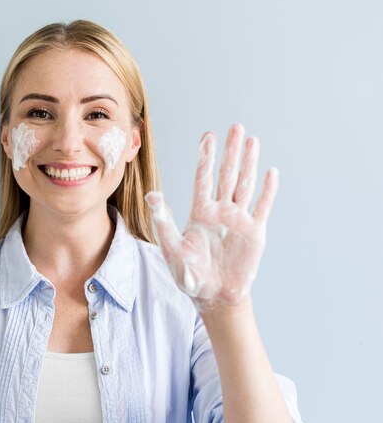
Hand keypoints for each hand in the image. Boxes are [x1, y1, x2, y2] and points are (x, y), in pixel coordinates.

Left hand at [144, 123, 277, 311]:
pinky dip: (268, 191)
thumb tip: (152, 195)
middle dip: (230, 152)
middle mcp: (220, 212)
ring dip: (249, 164)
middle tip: (235, 127)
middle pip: (227, 175)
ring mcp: (239, 220)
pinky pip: (262, 207)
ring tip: (252, 141)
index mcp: (200, 213)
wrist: (212, 295)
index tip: (207, 136)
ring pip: (245, 186)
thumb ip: (163, 222)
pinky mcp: (254, 232)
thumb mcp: (172, 248)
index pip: (203, 179)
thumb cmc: (189, 275)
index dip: (206, 157)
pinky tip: (271, 173)